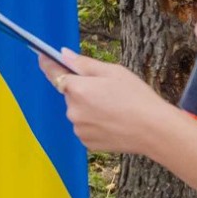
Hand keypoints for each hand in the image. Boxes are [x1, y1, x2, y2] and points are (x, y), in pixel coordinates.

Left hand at [39, 50, 185, 156]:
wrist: (154, 130)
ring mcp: (78, 128)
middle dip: (83, 91)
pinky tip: (113, 122)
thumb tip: (63, 54)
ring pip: (79, 112)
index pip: (54, 73)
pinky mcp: (86, 142)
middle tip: (107, 92)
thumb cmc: (136, 97)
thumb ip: (84, 64)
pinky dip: (95, 124)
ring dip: (89, 108)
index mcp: (78, 89)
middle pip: (71, 94)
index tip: (42, 57)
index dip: (48, 64)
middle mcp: (72, 110)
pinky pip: (85, 128)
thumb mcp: (113, 72)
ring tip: (115, 109)